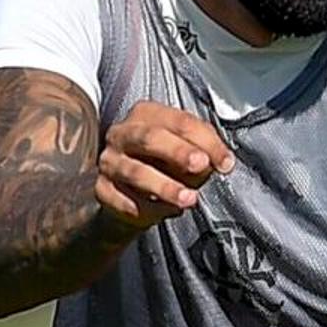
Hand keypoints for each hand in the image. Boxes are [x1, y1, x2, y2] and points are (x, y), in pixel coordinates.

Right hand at [91, 103, 229, 231]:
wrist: (130, 195)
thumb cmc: (164, 165)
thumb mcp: (189, 152)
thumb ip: (205, 150)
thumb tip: (222, 161)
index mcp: (146, 114)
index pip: (179, 121)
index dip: (205, 141)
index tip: (225, 162)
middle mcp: (122, 133)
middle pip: (149, 137)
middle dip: (178, 152)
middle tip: (201, 166)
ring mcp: (109, 161)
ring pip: (135, 172)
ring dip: (165, 186)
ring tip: (188, 199)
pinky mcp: (101, 189)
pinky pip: (123, 199)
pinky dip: (147, 208)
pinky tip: (166, 212)